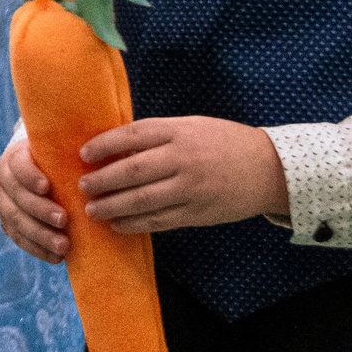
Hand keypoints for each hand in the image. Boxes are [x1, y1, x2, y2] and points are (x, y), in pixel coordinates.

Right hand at [0, 135, 69, 263]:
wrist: (40, 171)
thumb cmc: (60, 157)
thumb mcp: (65, 147)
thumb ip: (81, 148)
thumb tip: (117, 149)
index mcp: (16, 156)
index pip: (17, 164)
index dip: (29, 175)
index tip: (48, 185)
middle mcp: (4, 180)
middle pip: (16, 197)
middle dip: (39, 210)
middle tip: (64, 220)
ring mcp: (3, 203)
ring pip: (15, 221)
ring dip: (39, 235)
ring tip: (63, 247)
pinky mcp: (8, 224)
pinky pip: (19, 240)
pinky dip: (37, 249)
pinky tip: (57, 258)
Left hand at [79, 117, 287, 234]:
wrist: (269, 169)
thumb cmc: (225, 142)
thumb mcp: (193, 126)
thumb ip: (159, 135)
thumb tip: (117, 149)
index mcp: (180, 131)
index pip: (132, 136)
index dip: (103, 145)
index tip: (83, 154)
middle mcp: (183, 159)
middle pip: (132, 171)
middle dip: (102, 181)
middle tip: (82, 186)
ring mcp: (191, 189)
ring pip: (142, 201)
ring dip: (112, 206)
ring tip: (92, 209)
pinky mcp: (197, 214)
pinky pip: (159, 221)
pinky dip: (134, 224)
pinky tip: (118, 225)